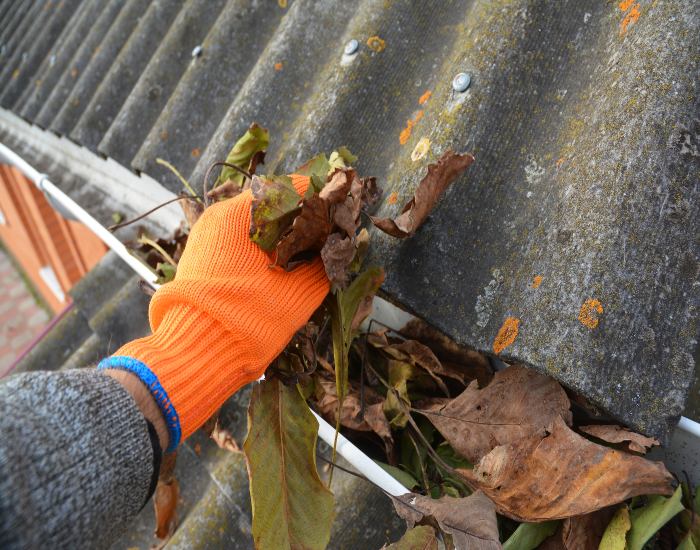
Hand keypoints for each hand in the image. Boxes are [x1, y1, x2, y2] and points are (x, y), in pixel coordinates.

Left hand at [99, 176, 328, 450]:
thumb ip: (325, 261)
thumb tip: (340, 244)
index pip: (295, 189)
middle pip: (275, 206)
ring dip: (284, 239)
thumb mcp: (300, 290)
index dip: (324, 204)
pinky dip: (263, 253)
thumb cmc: (250, 318)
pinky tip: (280, 274)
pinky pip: (240, 244)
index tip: (341, 223)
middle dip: (303, 223)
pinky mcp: (202, 258)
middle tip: (327, 245)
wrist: (197, 355)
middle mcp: (220, 215)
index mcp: (241, 211)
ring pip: (257, 227)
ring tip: (306, 262)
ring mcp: (207, 236)